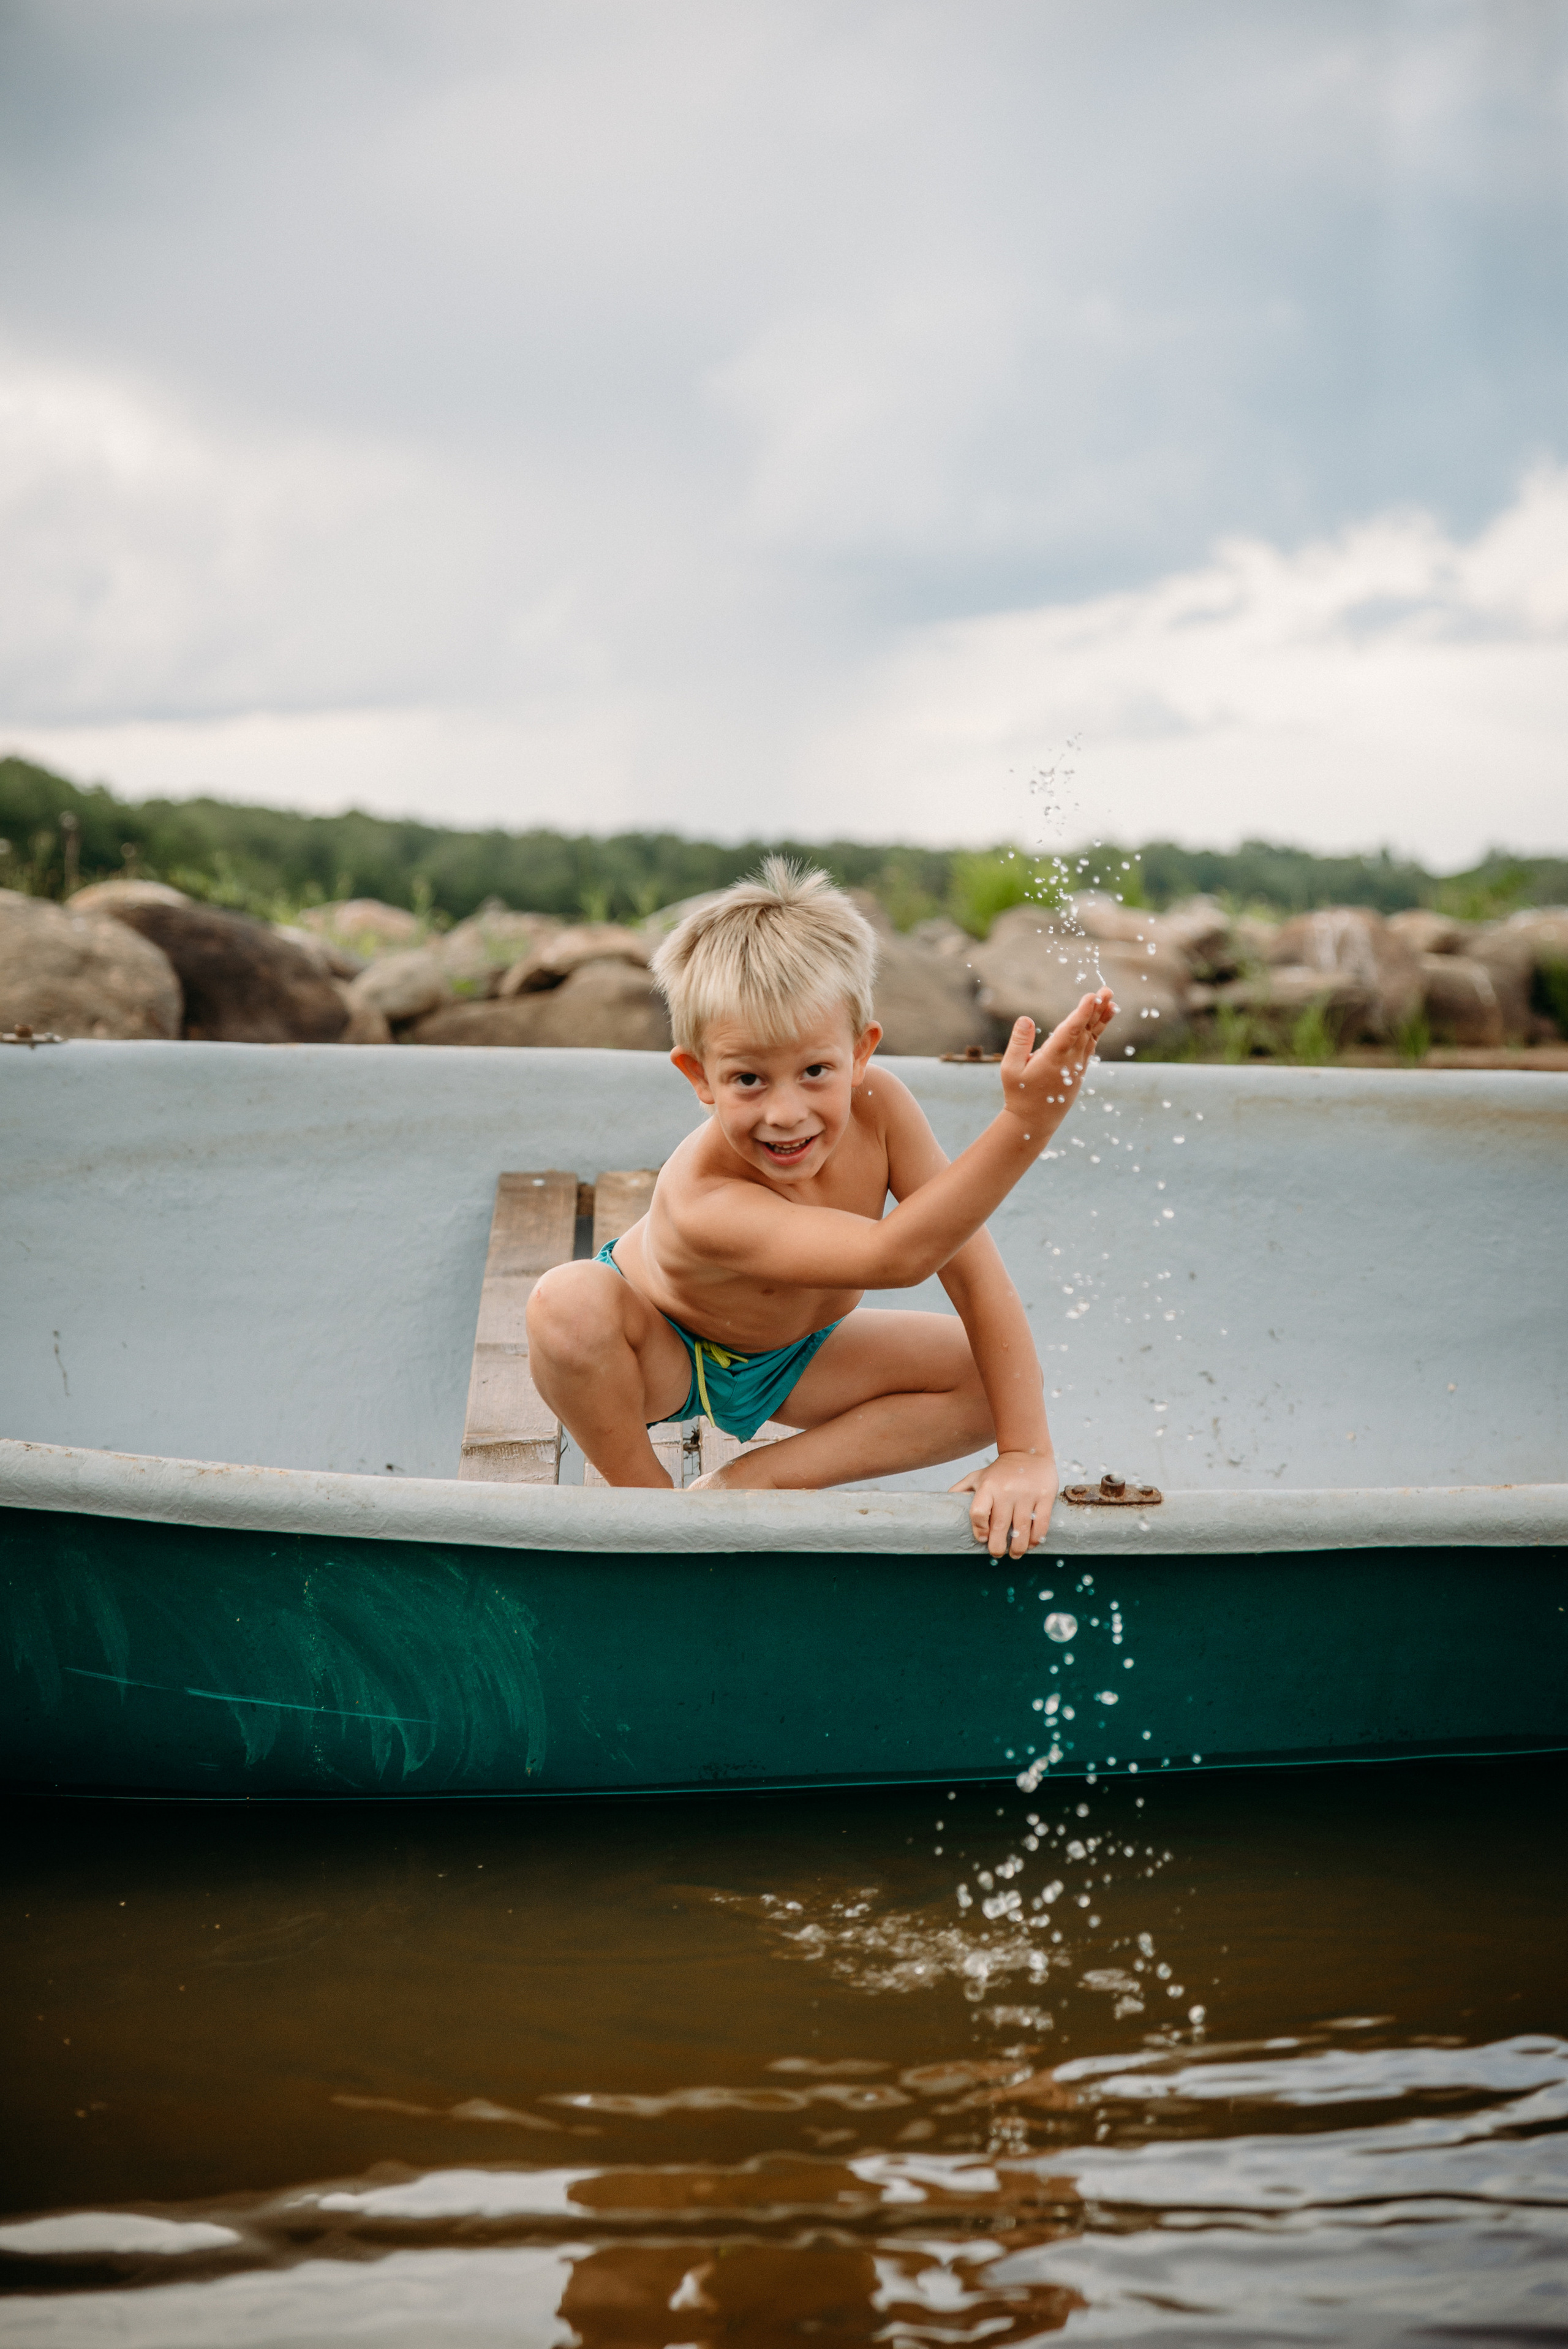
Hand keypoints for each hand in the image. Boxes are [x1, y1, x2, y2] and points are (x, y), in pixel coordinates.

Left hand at [951, 1448, 1059, 1557]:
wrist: (1028, 1452)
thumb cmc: (999, 1471)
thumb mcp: (977, 1476)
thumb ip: (960, 1491)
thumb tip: (941, 1506)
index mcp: (987, 1487)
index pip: (978, 1513)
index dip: (979, 1530)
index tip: (983, 1538)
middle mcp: (1006, 1491)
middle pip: (1000, 1527)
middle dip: (998, 1547)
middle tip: (998, 1553)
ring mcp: (1026, 1495)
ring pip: (1022, 1530)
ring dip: (1018, 1548)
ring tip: (1014, 1554)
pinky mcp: (1044, 1497)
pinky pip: (1041, 1524)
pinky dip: (1035, 1539)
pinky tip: (1031, 1544)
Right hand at [998, 989, 1116, 1133]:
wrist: (1034, 1121)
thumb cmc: (1019, 1094)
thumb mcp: (1010, 1069)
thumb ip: (1019, 1043)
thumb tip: (1026, 1019)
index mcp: (1052, 1058)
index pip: (1070, 1031)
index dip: (1082, 1013)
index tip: (1092, 997)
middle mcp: (1069, 1060)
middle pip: (1086, 1030)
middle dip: (1096, 1009)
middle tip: (1107, 991)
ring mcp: (1077, 1066)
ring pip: (1091, 1037)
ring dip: (1101, 1018)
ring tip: (1111, 1001)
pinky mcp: (1079, 1069)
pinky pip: (1090, 1045)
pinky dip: (1097, 1031)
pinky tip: (1102, 1019)